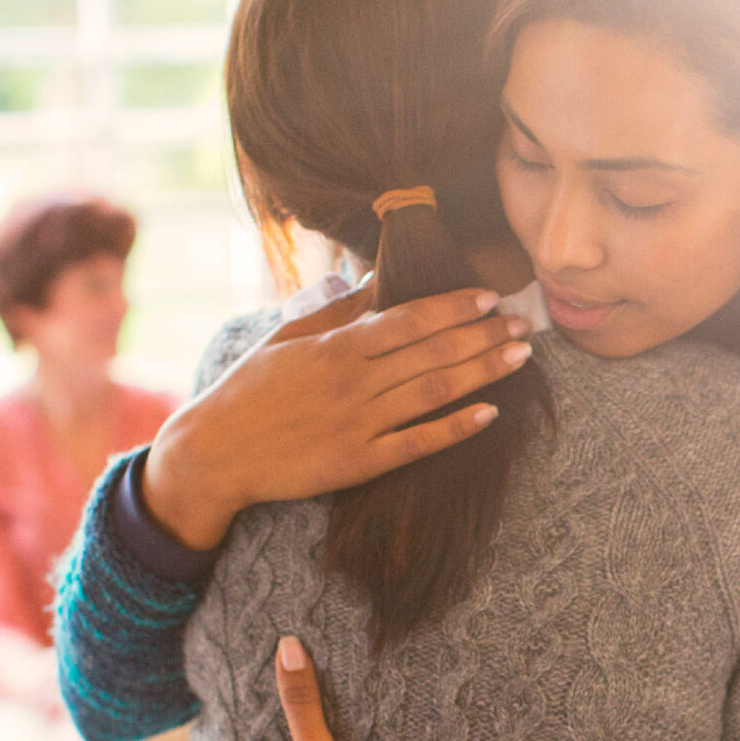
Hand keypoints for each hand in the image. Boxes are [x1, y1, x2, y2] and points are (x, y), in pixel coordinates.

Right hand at [144, 284, 534, 549]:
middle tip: (526, 324)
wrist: (214, 452)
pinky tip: (491, 415)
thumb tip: (374, 277)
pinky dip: (455, 429)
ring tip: (520, 357)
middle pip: (433, 352)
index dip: (454, 307)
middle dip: (484, 335)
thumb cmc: (249, 390)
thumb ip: (336, 310)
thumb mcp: (287, 338)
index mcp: (337, 346)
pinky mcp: (358, 463)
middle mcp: (353, 381)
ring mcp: (358, 423)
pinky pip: (417, 444)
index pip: (409, 318)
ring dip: (483, 372)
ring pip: (433, 392)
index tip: (490, 297)